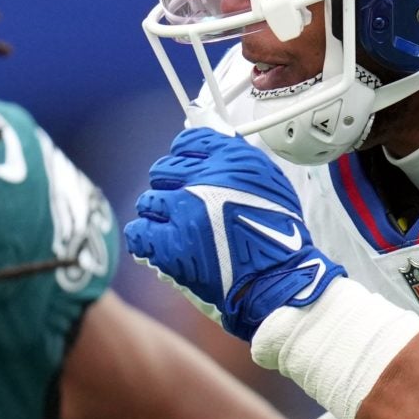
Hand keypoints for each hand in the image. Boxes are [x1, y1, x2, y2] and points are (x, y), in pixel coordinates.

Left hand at [125, 128, 344, 341]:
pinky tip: (157, 244)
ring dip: (158, 214)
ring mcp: (183, 212)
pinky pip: (139, 232)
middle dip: (170, 186)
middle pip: (162, 170)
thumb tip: (217, 141)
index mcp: (228, 159)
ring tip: (174, 229)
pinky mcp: (170, 245)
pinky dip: (145, 238)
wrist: (277, 277)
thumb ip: (239, 159)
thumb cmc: (279, 234)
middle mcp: (202, 180)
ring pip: (148, 201)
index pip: (187, 143)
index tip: (186, 171)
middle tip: (182, 206)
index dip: (184, 158)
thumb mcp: (270, 180)